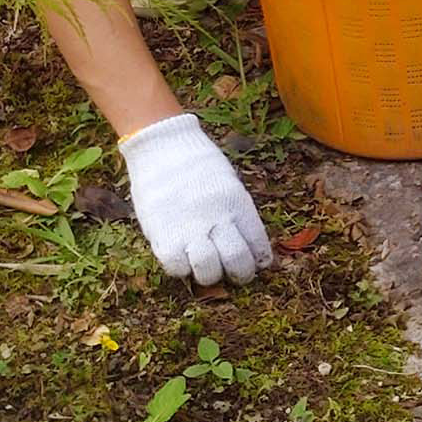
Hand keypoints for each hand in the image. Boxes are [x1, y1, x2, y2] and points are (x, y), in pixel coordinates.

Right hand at [118, 113, 274, 286]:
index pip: (258, 243)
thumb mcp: (229, 184)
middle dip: (241, 274)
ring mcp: (189, 229)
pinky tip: (183, 258)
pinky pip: (177, 268)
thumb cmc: (199, 164)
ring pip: (208, 271)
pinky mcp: (162, 236)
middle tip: (236, 274)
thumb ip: (237, 213)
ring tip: (208, 267)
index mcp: (237, 205)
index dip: (259, 259)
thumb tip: (249, 244)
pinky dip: (182, 269)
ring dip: (211, 274)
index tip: (257, 264)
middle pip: (237, 262)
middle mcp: (217, 219)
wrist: (163, 147)